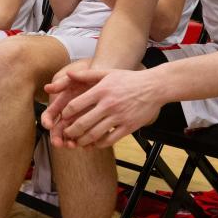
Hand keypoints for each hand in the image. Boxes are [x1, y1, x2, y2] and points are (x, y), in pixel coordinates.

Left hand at [44, 66, 162, 148]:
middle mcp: (108, 104)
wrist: (154, 87)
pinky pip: (110, 140)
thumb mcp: (108, 73)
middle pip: (82, 123)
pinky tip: (94, 143)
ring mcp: (119, 117)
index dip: (65, 114)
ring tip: (77, 141)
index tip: (63, 118)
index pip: (75, 105)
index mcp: (101, 90)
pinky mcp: (129, 127)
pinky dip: (99, 144)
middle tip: (66, 134)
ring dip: (82, 141)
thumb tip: (68, 73)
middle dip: (70, 132)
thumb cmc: (129, 79)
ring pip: (94, 134)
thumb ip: (86, 74)